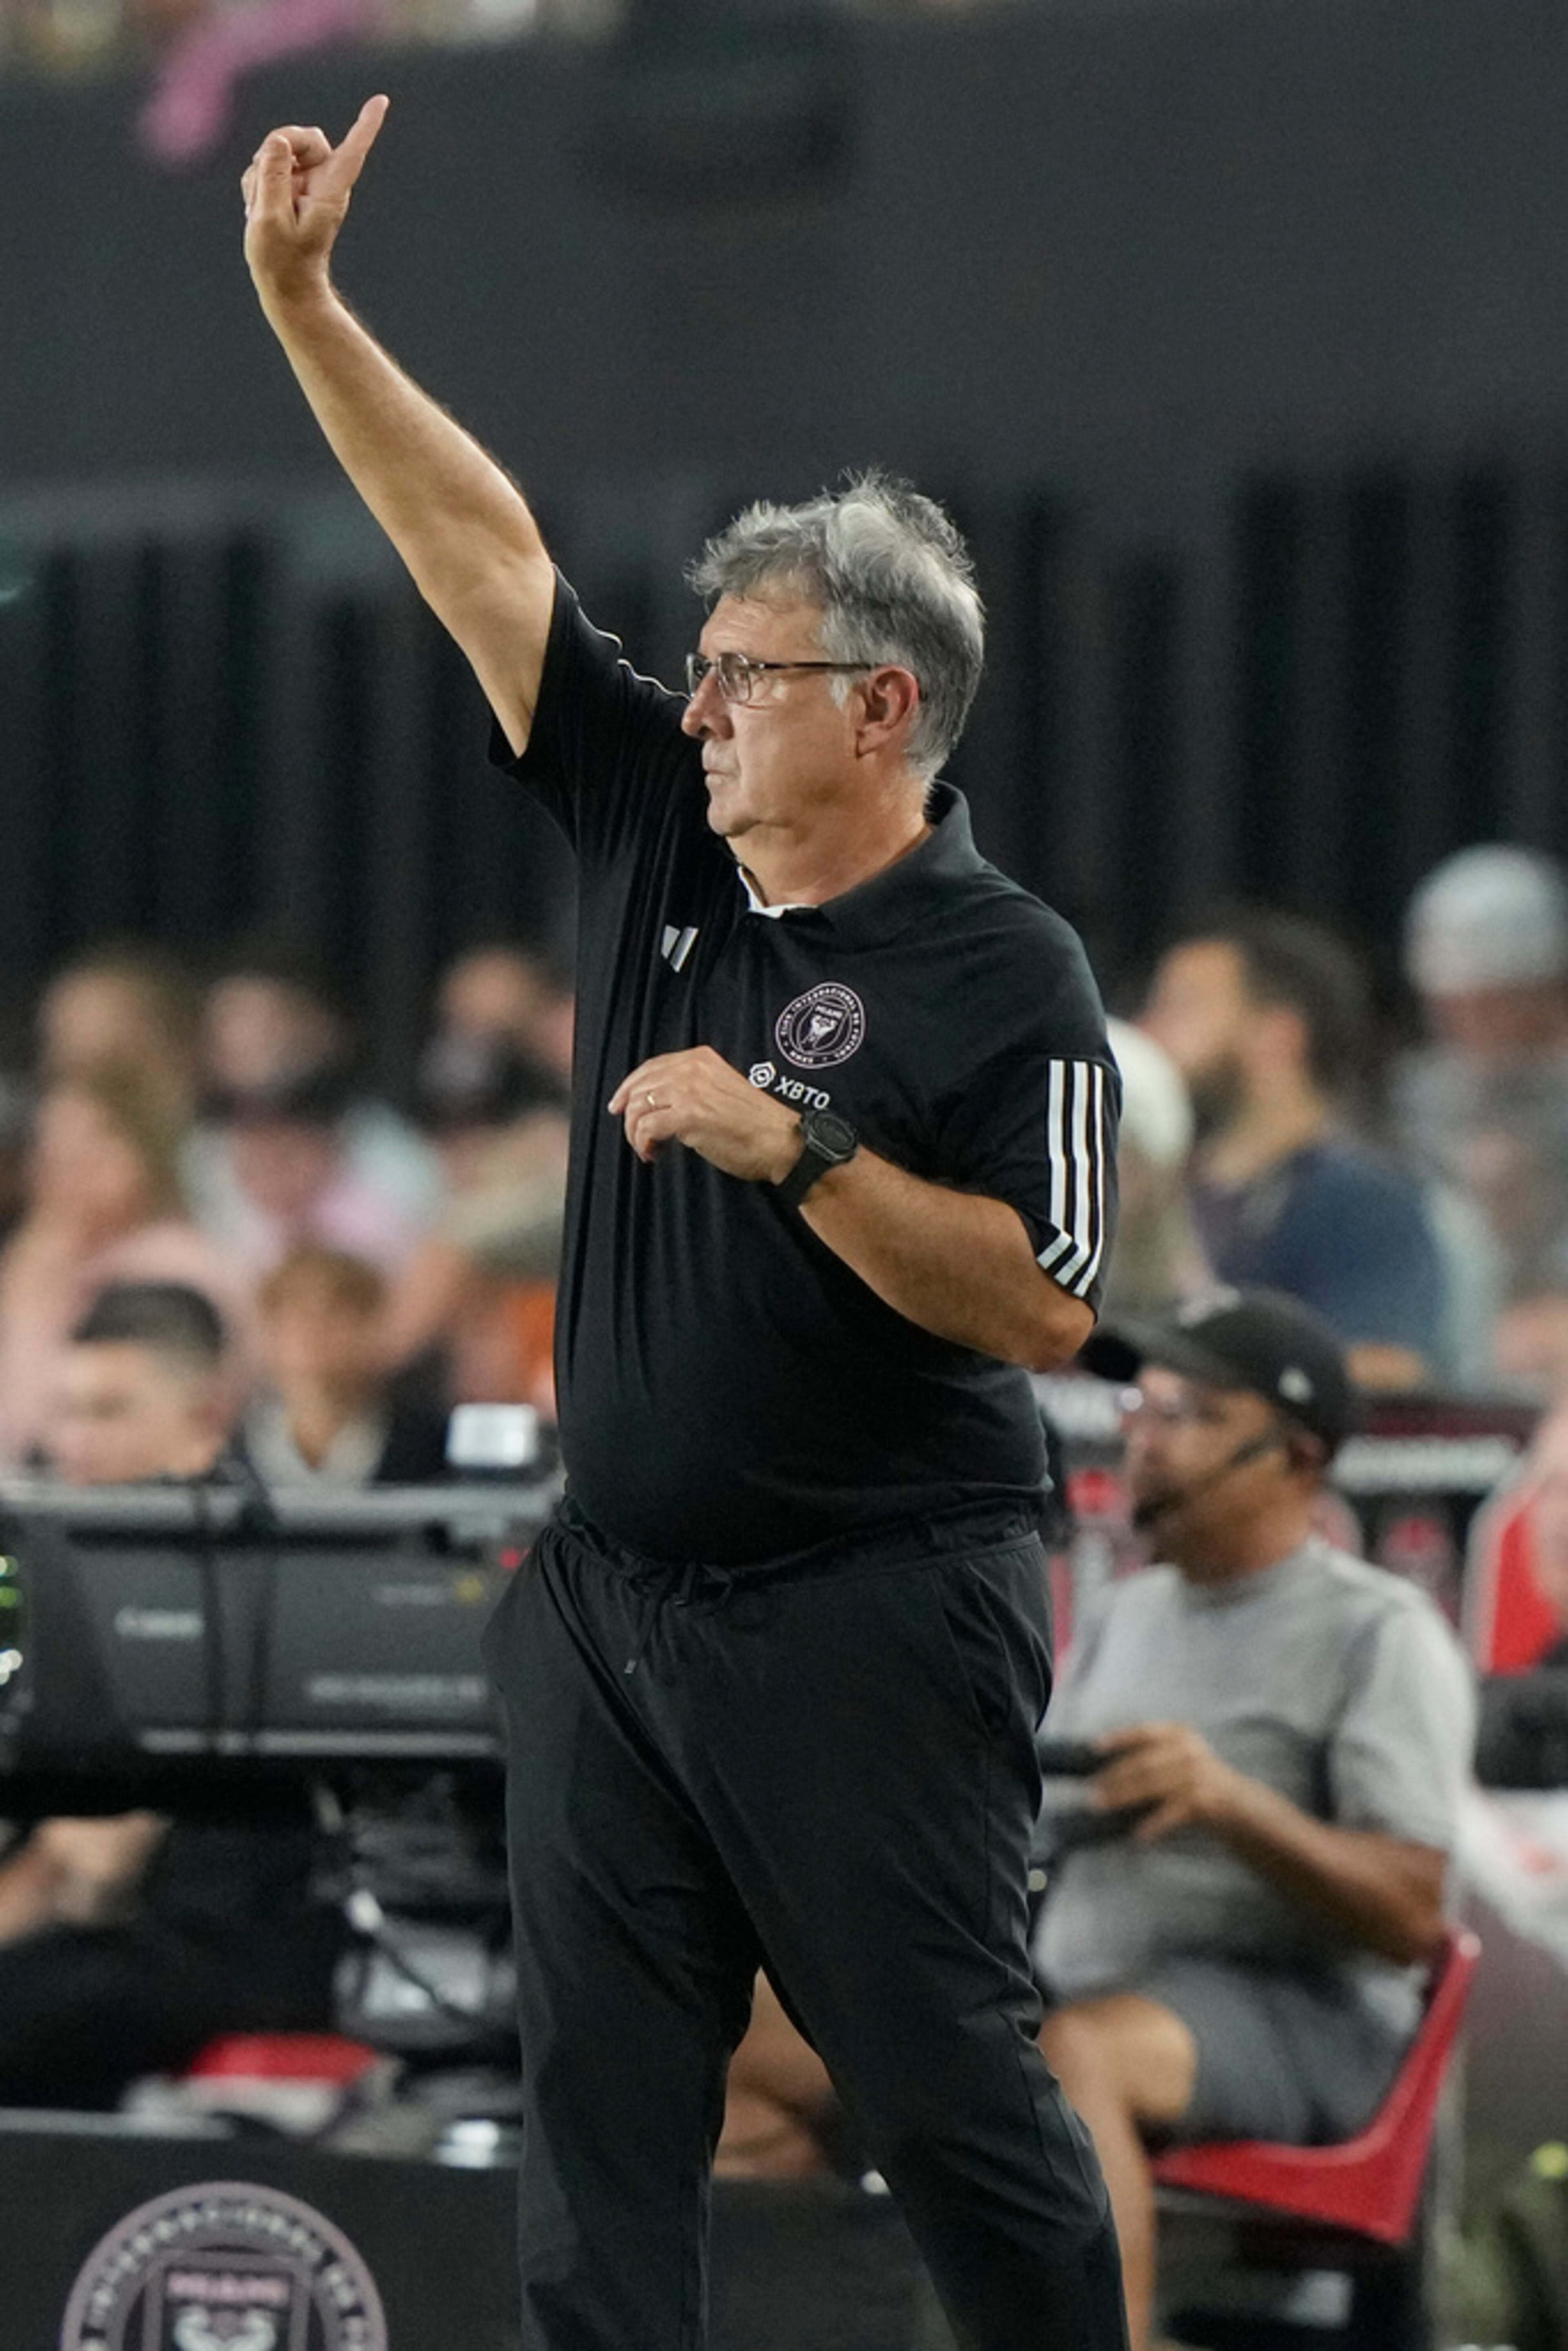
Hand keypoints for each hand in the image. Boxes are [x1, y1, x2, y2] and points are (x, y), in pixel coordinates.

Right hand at [242, 95, 388, 307]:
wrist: (284, 284)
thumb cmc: (281, 261)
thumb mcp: (270, 219)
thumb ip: (273, 176)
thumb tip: (279, 140)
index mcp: (330, 193)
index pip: (352, 152)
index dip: (366, 126)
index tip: (381, 101)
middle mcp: (323, 183)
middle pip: (305, 138)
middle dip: (278, 146)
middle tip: (261, 173)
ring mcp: (306, 184)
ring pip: (278, 152)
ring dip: (260, 175)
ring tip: (261, 209)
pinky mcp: (289, 187)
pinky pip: (266, 168)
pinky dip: (256, 184)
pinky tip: (258, 209)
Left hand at [608, 1049, 802, 1182]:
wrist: (780, 1140)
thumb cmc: (755, 1124)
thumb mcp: (721, 1089)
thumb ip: (693, 1088)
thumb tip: (660, 1104)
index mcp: (700, 1059)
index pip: (651, 1067)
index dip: (630, 1087)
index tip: (620, 1105)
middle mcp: (691, 1069)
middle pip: (639, 1086)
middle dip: (628, 1113)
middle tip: (630, 1133)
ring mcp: (688, 1090)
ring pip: (638, 1107)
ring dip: (635, 1132)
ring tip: (646, 1148)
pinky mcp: (688, 1115)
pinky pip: (646, 1127)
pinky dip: (643, 1143)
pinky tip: (652, 1153)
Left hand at [1090, 1723, 1248, 1843]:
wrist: (1241, 1805)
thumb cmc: (1198, 1781)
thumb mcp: (1180, 1757)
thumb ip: (1153, 1756)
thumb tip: (1107, 1770)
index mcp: (1180, 1734)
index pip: (1144, 1733)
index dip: (1118, 1739)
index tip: (1094, 1748)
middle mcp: (1188, 1750)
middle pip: (1143, 1764)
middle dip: (1114, 1778)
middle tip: (1091, 1792)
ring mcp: (1196, 1774)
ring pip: (1151, 1786)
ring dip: (1123, 1798)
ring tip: (1101, 1806)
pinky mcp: (1202, 1800)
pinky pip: (1169, 1813)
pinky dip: (1153, 1825)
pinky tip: (1137, 1835)